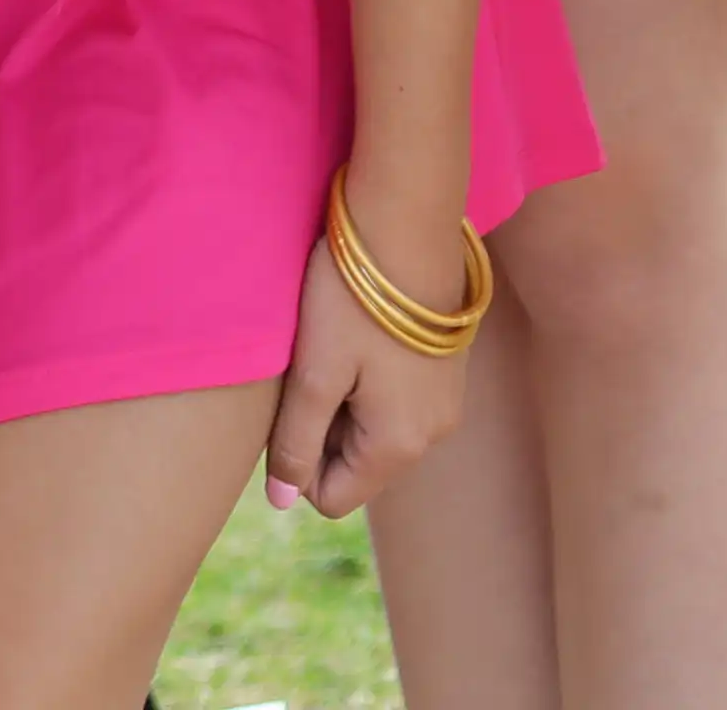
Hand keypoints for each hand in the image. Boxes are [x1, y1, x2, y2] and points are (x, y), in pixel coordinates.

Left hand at [260, 203, 473, 520]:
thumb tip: (280, 503)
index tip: (287, 406)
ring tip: (331, 348)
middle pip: (355, 465)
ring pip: (373, 431)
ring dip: (343, 402)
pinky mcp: (445, 371)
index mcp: (399, 445)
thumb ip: (296, 441)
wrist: (408, 224)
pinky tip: (355, 336)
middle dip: (321, 429)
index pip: (333, 497)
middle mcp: (433, 435)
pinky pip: (395, 401)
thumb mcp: (315, 372)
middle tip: (306, 370)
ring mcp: (445, 403)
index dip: (297, 463)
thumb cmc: (353, 298)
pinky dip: (367, 381)